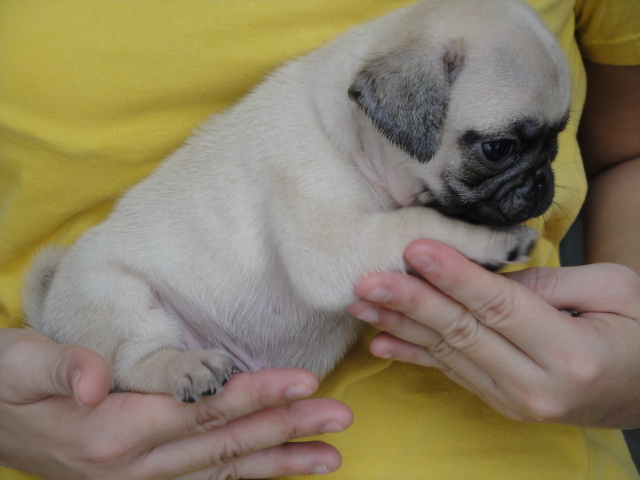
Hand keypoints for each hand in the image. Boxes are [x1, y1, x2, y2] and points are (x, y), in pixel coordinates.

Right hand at [0, 329, 351, 478]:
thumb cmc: (5, 386)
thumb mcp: (18, 366)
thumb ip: (61, 367)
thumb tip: (95, 374)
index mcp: (112, 431)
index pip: (201, 410)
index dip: (254, 395)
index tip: (303, 383)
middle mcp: (132, 467)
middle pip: (224, 444)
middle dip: (286, 429)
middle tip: (339, 418)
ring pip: (222, 471)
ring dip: (278, 463)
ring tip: (329, 458)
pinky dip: (245, 478)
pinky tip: (278, 472)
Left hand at [349, 239, 639, 427]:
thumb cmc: (639, 333)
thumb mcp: (615, 292)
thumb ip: (549, 282)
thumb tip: (487, 273)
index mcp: (571, 352)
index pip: (500, 306)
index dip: (455, 276)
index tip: (415, 248)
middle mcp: (536, 384)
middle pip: (463, 331)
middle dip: (411, 301)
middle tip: (368, 278)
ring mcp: (514, 399)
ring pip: (448, 353)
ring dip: (400, 326)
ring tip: (361, 303)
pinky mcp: (500, 401)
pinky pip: (450, 373)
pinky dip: (413, 355)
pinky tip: (380, 342)